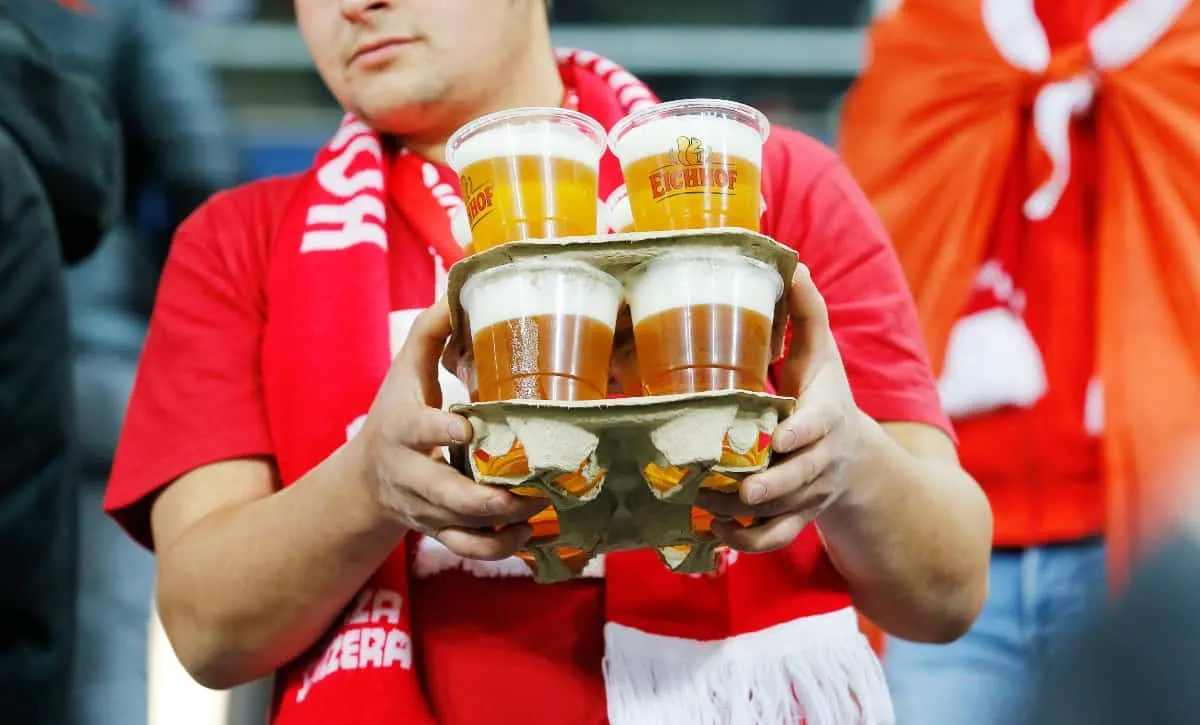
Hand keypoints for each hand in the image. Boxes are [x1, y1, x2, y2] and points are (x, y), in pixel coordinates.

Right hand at [354, 298, 546, 559]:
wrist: (367, 478)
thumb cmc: (396, 412)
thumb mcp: (404, 370)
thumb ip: (430, 333)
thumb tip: (459, 288)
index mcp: (402, 429)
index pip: (418, 431)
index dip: (442, 430)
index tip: (470, 424)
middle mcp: (411, 474)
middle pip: (444, 494)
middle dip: (487, 498)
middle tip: (529, 488)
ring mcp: (424, 509)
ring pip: (461, 530)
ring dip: (503, 527)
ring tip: (539, 509)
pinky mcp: (438, 531)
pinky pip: (467, 549)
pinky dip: (499, 549)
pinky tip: (528, 533)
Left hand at [697, 265, 872, 552]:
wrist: (855, 459)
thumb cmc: (826, 397)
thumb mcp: (822, 356)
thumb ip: (806, 313)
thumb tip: (791, 261)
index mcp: (825, 417)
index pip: (816, 428)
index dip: (799, 435)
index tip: (778, 438)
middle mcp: (820, 461)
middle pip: (798, 479)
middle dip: (768, 485)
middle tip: (735, 487)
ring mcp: (809, 495)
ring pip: (780, 513)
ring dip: (742, 515)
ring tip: (703, 504)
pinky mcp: (797, 519)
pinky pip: (774, 540)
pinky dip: (745, 543)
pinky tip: (714, 532)